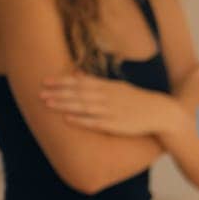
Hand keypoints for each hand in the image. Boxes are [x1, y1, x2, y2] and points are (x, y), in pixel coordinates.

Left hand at [39, 73, 162, 135]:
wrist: (159, 112)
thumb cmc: (136, 100)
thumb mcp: (117, 86)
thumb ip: (96, 82)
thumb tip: (77, 74)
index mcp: (108, 86)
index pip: (80, 81)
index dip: (62, 81)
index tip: (45, 81)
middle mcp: (107, 96)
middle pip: (78, 93)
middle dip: (58, 92)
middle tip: (40, 92)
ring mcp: (111, 110)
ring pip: (83, 106)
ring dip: (64, 104)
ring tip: (47, 104)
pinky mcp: (115, 124)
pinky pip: (94, 122)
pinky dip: (80, 120)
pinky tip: (67, 119)